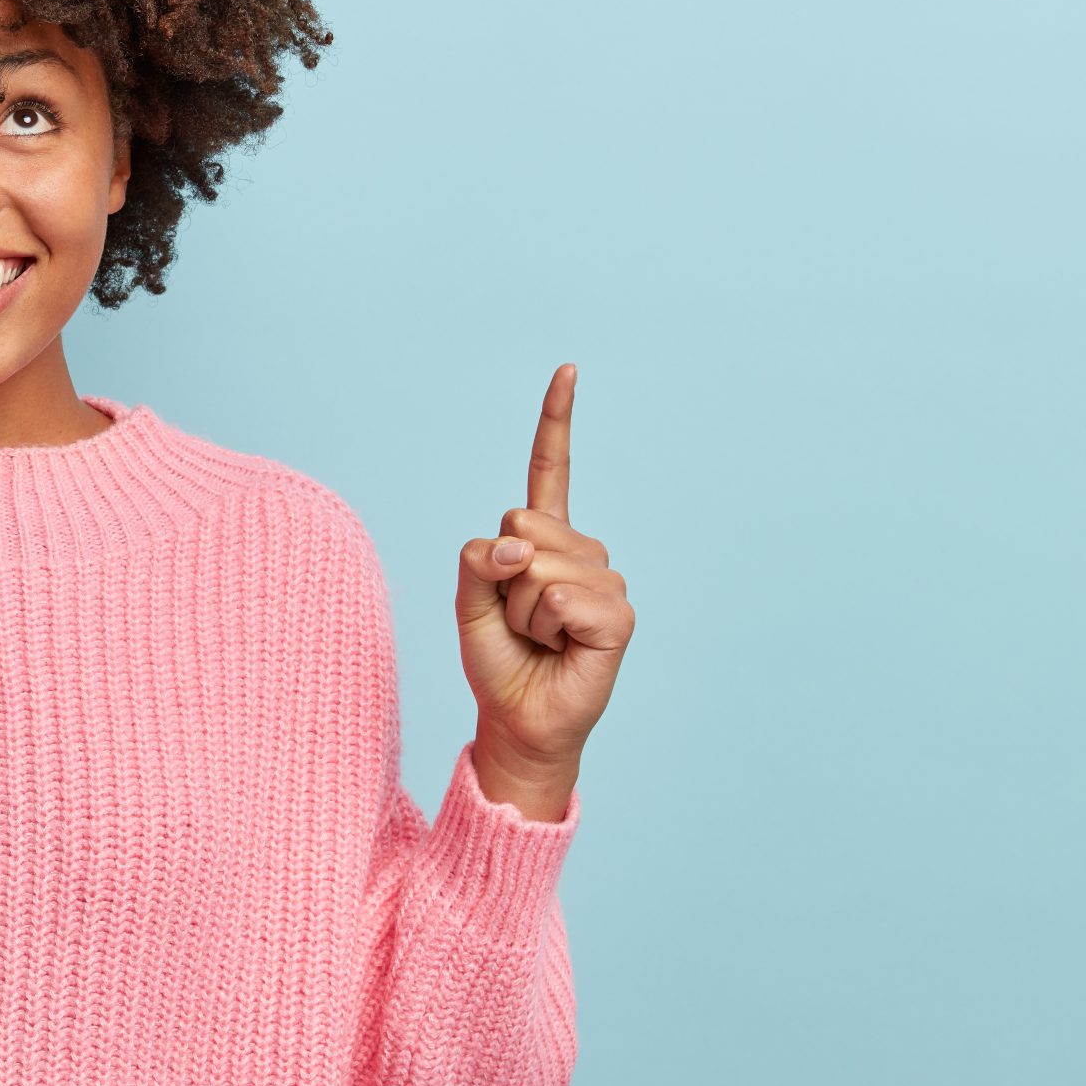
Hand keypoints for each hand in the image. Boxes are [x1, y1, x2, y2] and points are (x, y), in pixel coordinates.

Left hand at [456, 364, 633, 814]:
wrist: (518, 718)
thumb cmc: (497, 658)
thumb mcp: (468, 600)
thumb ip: (477, 559)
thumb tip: (517, 545)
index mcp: (543, 538)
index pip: (549, 468)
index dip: (557, 419)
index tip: (568, 368)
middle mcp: (579, 550)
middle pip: (520, 524)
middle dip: (502, 577)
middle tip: (517, 619)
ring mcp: (604, 579)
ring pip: (537, 565)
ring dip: (521, 610)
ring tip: (539, 637)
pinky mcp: (618, 615)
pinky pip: (561, 596)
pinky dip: (545, 625)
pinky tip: (562, 647)